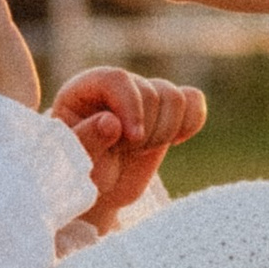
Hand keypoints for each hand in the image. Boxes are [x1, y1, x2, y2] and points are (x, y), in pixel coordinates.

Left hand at [51, 68, 205, 224]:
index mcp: (85, 89)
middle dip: (146, 131)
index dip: (131, 107)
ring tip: (142, 150)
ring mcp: (145, 96)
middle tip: (126, 152)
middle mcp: (117, 86)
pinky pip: (193, 100)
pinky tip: (175, 141)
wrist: (100, 188)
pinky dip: (193, 120)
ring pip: (175, 97)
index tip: (134, 140)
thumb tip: (110, 121)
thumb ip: (87, 141)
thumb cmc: (81, 173)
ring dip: (165, 131)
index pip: (117, 79)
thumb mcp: (74, 163)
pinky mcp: (167, 110)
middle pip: (151, 92)